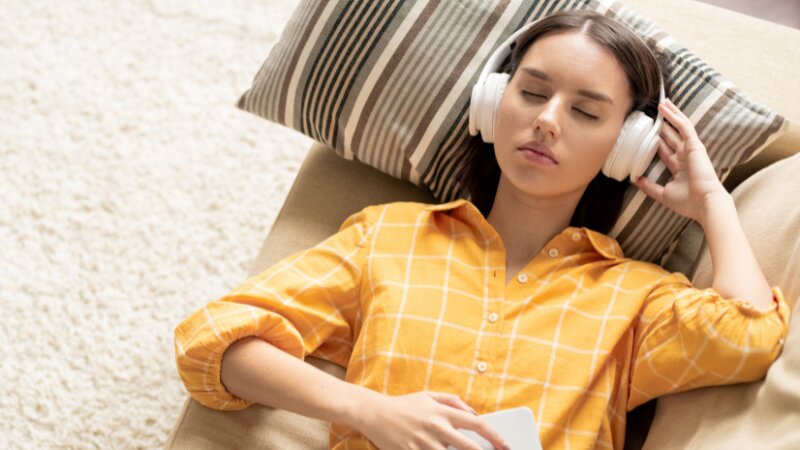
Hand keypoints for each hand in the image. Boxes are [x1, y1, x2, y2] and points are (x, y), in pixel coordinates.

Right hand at [355, 390, 509, 449]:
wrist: (374, 413)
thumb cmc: (404, 405)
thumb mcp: (428, 395)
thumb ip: (453, 402)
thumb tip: (474, 414)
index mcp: (443, 412)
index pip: (477, 424)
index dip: (495, 436)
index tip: (505, 445)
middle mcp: (436, 427)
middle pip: (469, 447)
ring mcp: (424, 443)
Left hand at [632, 98, 729, 222]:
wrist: (703, 203)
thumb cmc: (688, 202)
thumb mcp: (662, 193)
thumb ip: (648, 186)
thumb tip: (634, 180)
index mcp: (678, 167)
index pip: (664, 150)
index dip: (656, 140)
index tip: (647, 133)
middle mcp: (684, 156)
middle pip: (671, 136)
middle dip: (663, 124)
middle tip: (654, 112)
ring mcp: (690, 150)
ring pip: (679, 127)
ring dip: (671, 115)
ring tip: (662, 103)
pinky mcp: (695, 145)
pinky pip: (684, 127)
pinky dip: (676, 117)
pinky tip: (668, 107)